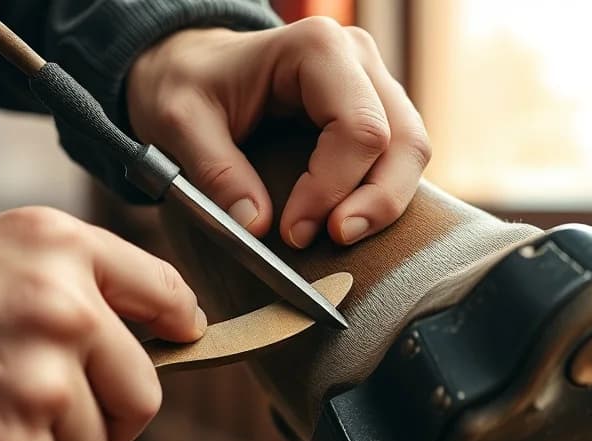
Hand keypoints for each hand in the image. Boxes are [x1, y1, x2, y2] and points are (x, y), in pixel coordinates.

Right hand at [0, 207, 204, 440]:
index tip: (182, 339)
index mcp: (64, 250)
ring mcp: (42, 382)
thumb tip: (161, 325)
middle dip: (107, 412)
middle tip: (54, 406)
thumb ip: (79, 277)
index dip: (180, 325)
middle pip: (143, 394)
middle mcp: (66, 310)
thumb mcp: (0, 248)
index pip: (165, 293)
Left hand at [127, 17, 430, 247]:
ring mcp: (372, 84)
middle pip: (403, 140)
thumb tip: (256, 226)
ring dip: (385, 203)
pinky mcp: (373, 113)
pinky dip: (380, 196)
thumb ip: (216, 171)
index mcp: (316, 49)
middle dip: (377, 201)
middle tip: (334, 240)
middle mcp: (357, 59)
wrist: (192, 67)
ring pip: (411, 151)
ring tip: (341, 236)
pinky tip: (346, 220)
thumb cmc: (187, 84)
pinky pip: (398, 159)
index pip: (359, 128)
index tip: (293, 231)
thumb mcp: (180, 121)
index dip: (334, 187)